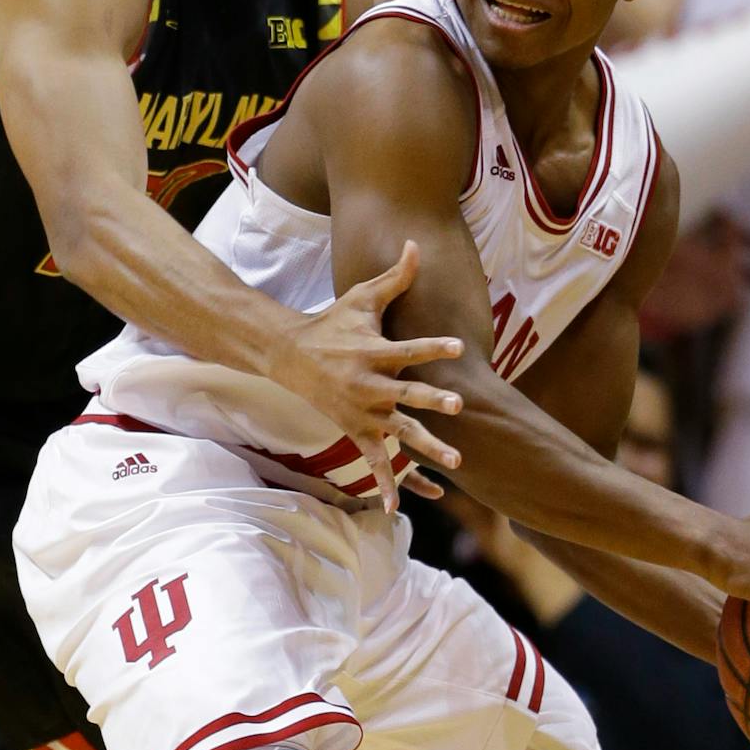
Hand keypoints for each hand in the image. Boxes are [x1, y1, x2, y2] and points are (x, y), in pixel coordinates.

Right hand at [281, 241, 464, 512]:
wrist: (289, 355)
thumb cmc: (334, 322)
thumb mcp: (362, 298)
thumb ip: (395, 277)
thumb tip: (416, 242)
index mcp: (372, 351)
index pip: (408, 348)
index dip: (432, 346)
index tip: (458, 346)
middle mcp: (368, 384)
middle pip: (406, 394)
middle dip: (432, 400)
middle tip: (459, 405)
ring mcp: (362, 412)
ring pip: (399, 432)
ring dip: (427, 447)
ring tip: (457, 461)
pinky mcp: (355, 431)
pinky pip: (373, 461)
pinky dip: (384, 484)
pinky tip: (397, 507)